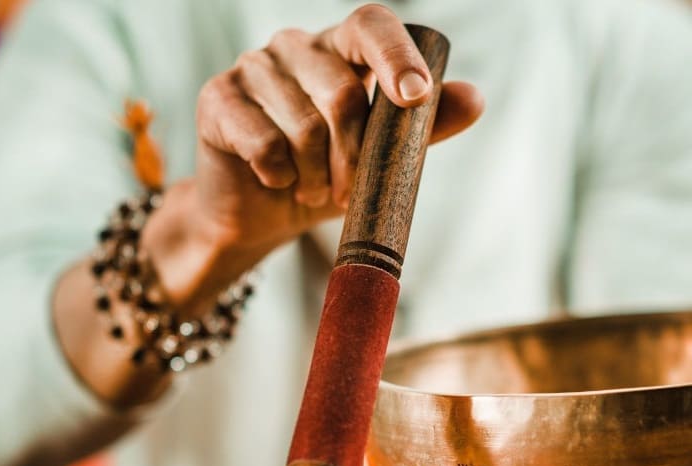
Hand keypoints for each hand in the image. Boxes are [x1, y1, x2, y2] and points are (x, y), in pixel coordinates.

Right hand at [147, 3, 483, 309]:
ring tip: (313, 188)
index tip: (416, 97)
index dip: (397, 56)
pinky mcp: (217, 98)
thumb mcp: (382, 158)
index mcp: (341, 49)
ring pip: (303, 126)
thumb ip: (423, 128)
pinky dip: (279, 175)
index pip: (372, 25)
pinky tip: (276, 180)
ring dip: (317, 174)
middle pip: (343, 94)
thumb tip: (475, 98)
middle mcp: (296, 46)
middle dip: (354, 156)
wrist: (261, 214)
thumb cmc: (326, 175)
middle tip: (346, 188)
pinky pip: (263, 143)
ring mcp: (253, 67)